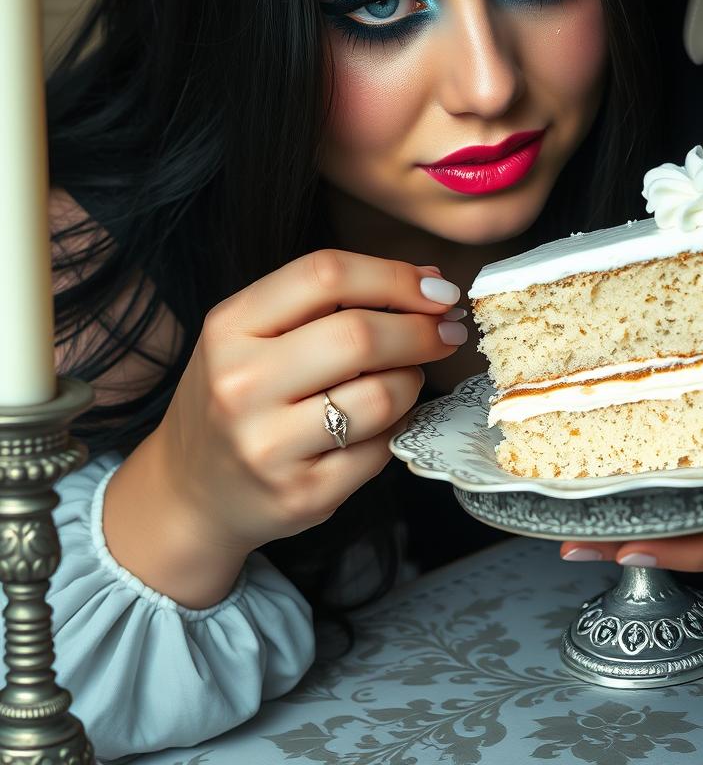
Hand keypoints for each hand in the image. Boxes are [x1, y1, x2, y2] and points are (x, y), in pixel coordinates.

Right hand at [105, 250, 465, 604]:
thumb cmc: (239, 398)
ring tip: (404, 377)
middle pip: (360, 334)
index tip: (436, 290)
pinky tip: (382, 420)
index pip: (326, 275)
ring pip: (383, 394)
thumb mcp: (254, 333)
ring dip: (412, 379)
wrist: (190, 494)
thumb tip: (430, 281)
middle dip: (421, 329)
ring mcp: (269, 445)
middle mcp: (241, 384)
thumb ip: (329, 300)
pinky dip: (397, 426)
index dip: (395, 276)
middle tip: (446, 331)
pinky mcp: (303, 494)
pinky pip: (383, 446)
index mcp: (229, 327)